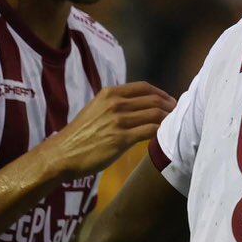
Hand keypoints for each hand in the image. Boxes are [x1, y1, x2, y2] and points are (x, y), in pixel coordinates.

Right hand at [42, 82, 174, 181]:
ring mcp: (118, 121)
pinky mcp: (121, 139)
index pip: (144, 87)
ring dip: (169, 119)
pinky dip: (161, 132)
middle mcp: (115, 103)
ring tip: (174, 126)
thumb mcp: (96, 109)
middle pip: (153, 100)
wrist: (63, 153)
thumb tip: (140, 108)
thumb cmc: (80, 134)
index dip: (161, 93)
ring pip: (155, 114)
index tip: (170, 101)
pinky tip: (164, 137)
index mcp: (109, 93)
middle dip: (170, 107)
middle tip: (178, 115)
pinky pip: (150, 131)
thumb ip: (116, 105)